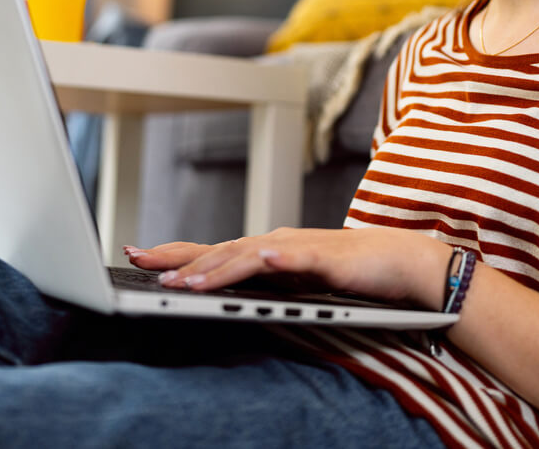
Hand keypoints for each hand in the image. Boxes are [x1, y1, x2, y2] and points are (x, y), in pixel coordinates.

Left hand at [123, 227, 451, 310]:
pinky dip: (273, 260)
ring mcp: (298, 248)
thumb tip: (224, 295)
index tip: (138, 255)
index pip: (212, 251)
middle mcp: (275, 243)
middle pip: (218, 250)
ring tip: (185, 282)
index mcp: (266, 250)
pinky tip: (259, 260)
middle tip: (139, 261)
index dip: (175, 253)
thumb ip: (263, 284)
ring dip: (214, 268)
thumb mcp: (295, 281)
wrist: (400, 261)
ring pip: (247, 255)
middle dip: (178, 258)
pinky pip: (294, 260)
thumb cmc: (348, 273)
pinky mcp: (325, 258)